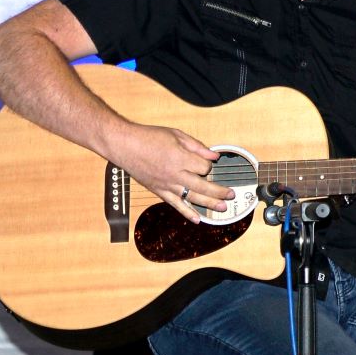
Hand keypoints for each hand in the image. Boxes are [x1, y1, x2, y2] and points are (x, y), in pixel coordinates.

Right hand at [105, 123, 222, 222]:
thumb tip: (215, 154)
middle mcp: (175, 174)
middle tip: (231, 194)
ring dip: (209, 204)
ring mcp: (167, 185)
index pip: (205, 167)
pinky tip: (197, 219)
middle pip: (203, 186)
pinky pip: (175, 204)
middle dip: (220, 191)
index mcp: (180, 158)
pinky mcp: (159, 191)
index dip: (209, 165)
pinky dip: (187, 213)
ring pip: (192, 197)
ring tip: (223, 208)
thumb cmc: (148, 137)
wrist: (124, 145)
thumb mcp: (176, 135)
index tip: (209, 162)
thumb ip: (197, 146)